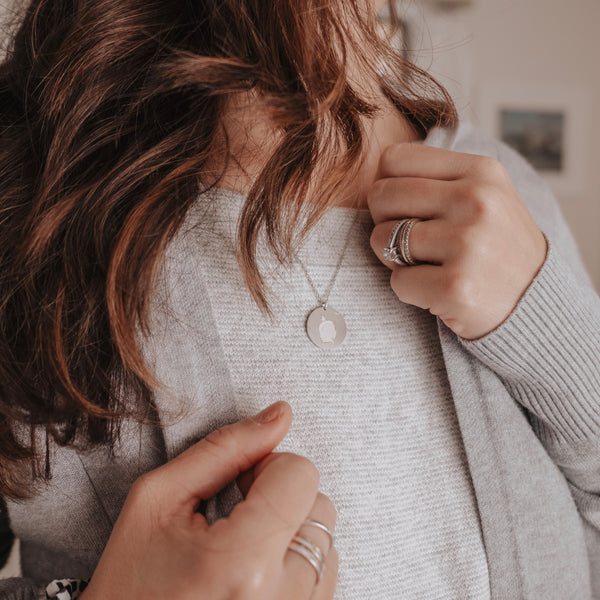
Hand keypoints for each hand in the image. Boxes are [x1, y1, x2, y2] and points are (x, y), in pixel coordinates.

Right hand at [80, 401, 337, 599]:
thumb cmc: (128, 587)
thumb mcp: (158, 501)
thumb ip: (224, 449)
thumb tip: (279, 414)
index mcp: (244, 562)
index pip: (301, 475)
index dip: (268, 467)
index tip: (240, 484)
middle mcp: (282, 598)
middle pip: (319, 506)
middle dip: (280, 498)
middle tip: (236, 518)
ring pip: (325, 543)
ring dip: (289, 533)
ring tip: (242, 552)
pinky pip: (322, 578)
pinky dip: (293, 565)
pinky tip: (255, 574)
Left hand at [368, 143, 547, 339]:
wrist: (535, 302)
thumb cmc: (496, 246)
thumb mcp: (484, 195)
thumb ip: (437, 178)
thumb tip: (377, 172)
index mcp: (481, 171)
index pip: (392, 160)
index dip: (387, 186)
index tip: (406, 208)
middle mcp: (476, 201)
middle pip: (381, 195)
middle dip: (385, 222)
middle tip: (411, 241)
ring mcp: (467, 244)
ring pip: (382, 238)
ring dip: (394, 258)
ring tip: (428, 265)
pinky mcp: (455, 286)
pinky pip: (397, 281)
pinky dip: (409, 289)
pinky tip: (437, 289)